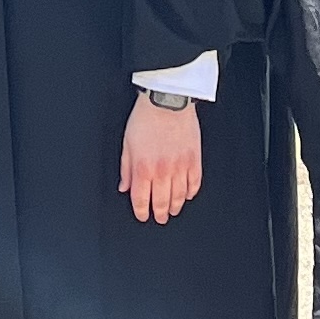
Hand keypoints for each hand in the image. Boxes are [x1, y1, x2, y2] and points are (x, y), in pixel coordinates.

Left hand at [120, 93, 200, 223]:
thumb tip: (125, 186)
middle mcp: (163, 171)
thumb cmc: (146, 117)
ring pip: (179, 196)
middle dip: (160, 214)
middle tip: (160, 218)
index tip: (142, 216)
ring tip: (173, 210)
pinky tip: (187, 195)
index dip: (141, 212)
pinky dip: (191, 192)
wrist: (167, 101)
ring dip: (175, 207)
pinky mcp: (195, 159)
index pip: (141, 199)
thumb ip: (126, 168)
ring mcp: (181, 166)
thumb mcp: (127, 143)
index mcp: (143, 168)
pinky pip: (195, 183)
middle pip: (162, 202)